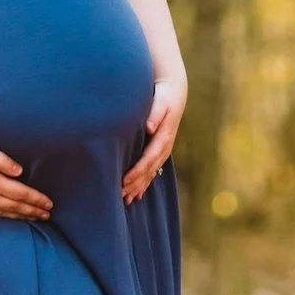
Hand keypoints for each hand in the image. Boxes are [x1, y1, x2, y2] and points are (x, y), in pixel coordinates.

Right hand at [0, 134, 52, 219]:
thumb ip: (3, 161)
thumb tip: (21, 173)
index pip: (21, 194)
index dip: (37, 200)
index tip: (50, 205)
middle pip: (14, 207)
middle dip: (32, 212)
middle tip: (47, 216)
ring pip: (2, 213)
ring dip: (19, 217)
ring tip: (32, 219)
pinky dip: (1, 217)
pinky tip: (5, 216)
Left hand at [122, 77, 186, 205]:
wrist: (174, 93)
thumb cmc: (163, 96)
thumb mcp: (160, 101)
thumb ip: (155, 113)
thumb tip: (149, 127)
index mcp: (164, 137)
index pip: (149, 158)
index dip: (137, 171)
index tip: (124, 181)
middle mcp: (164, 147)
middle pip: (149, 170)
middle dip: (135, 184)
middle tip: (121, 196)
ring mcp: (163, 150)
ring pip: (151, 173)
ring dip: (139, 187)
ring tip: (127, 200)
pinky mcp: (160, 151)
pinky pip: (153, 170)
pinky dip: (144, 182)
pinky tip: (137, 194)